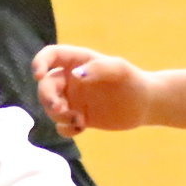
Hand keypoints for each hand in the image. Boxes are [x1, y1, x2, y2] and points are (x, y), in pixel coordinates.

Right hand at [32, 44, 150, 134]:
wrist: (146, 104)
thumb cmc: (134, 81)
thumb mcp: (120, 70)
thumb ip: (99, 68)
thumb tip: (74, 74)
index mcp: (76, 61)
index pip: (50, 56)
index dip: (39, 63)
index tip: (38, 75)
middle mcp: (70, 79)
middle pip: (45, 85)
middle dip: (47, 97)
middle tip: (60, 108)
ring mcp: (72, 99)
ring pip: (50, 107)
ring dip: (58, 115)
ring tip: (78, 119)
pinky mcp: (77, 117)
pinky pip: (61, 125)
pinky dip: (66, 129)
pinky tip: (81, 127)